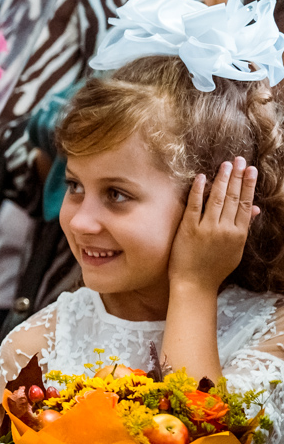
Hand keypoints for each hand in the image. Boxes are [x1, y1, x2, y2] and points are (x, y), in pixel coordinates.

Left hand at [169, 157, 258, 293]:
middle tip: (239, 160)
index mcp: (238, 234)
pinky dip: (198, 191)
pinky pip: (194, 206)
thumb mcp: (236, 249)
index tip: (250, 169)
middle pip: (232, 198)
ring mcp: (206, 229)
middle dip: (237, 177)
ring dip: (222, 179)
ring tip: (226, 165)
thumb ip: (244, 227)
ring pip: (216, 199)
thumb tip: (254, 208)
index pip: (245, 203)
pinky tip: (202, 178)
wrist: (194, 284)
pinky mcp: (188, 229)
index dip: (248, 185)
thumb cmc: (215, 268)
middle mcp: (224, 229)